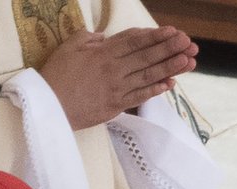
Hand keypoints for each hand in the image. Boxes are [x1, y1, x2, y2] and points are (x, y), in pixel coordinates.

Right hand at [40, 26, 197, 129]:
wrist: (46, 108)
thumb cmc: (54, 77)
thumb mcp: (68, 48)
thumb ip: (88, 38)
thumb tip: (103, 37)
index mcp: (102, 53)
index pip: (135, 41)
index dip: (155, 36)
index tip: (172, 31)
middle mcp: (113, 70)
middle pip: (146, 56)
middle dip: (170, 48)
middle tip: (189, 43)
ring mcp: (116, 89)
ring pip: (148, 76)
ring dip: (170, 67)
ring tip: (189, 60)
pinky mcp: (114, 106)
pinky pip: (139, 96)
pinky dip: (156, 90)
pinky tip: (170, 84)